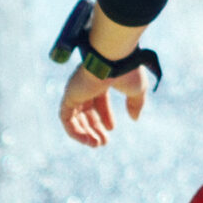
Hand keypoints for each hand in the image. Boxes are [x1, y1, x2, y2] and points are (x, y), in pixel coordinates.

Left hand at [59, 4, 153, 147]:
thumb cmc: (126, 69)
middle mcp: (85, 84)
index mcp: (100, 80)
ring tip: (96, 145)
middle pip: (86, 111)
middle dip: (94, 128)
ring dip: (84, 133)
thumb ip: (136, 104)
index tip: (111, 129)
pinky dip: (73, 131)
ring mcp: (75, 89)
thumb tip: (134, 118)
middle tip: (103, 143)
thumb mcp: (137, 89)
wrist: (113, 57)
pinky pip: (65, 118)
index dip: (105, 117)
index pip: (98, 101)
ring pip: (74, 116)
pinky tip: (86, 140)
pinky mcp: (69, 95)